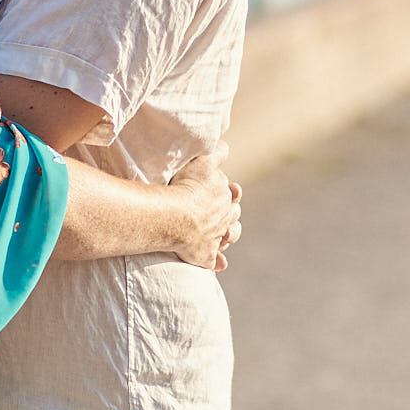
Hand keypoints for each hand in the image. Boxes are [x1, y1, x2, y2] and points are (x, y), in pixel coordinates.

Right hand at [166, 143, 243, 270]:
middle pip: (233, 215)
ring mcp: (215, 238)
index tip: (232, 189)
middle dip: (230, 213)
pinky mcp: (205, 255)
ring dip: (228, 235)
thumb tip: (225, 146)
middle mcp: (224, 218)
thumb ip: (216, 153)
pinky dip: (217, 261)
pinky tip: (219, 264)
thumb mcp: (202, 163)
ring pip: (228, 237)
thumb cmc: (186, 187)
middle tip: (225, 211)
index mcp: (224, 196)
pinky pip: (213, 261)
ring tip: (225, 236)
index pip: (233, 194)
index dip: (232, 192)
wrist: (175, 216)